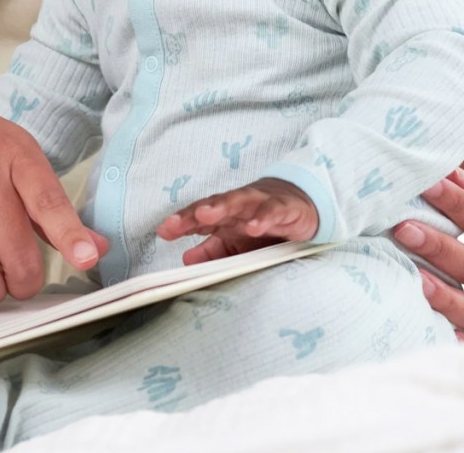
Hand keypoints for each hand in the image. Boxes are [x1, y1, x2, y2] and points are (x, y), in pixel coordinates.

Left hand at [157, 178, 318, 264]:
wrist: (301, 204)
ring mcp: (259, 204)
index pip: (197, 217)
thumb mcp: (237, 243)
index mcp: (222, 215)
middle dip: (192, 214)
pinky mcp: (283, 208)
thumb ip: (213, 252)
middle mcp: (236, 206)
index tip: (163, 231)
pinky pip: (271, 212)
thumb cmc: (262, 223)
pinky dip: (262, 218)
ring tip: (205, 214)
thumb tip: (186, 261)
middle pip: (210, 207)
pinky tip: (253, 227)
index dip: (180, 223)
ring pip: (237, 201)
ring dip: (220, 206)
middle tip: (175, 223)